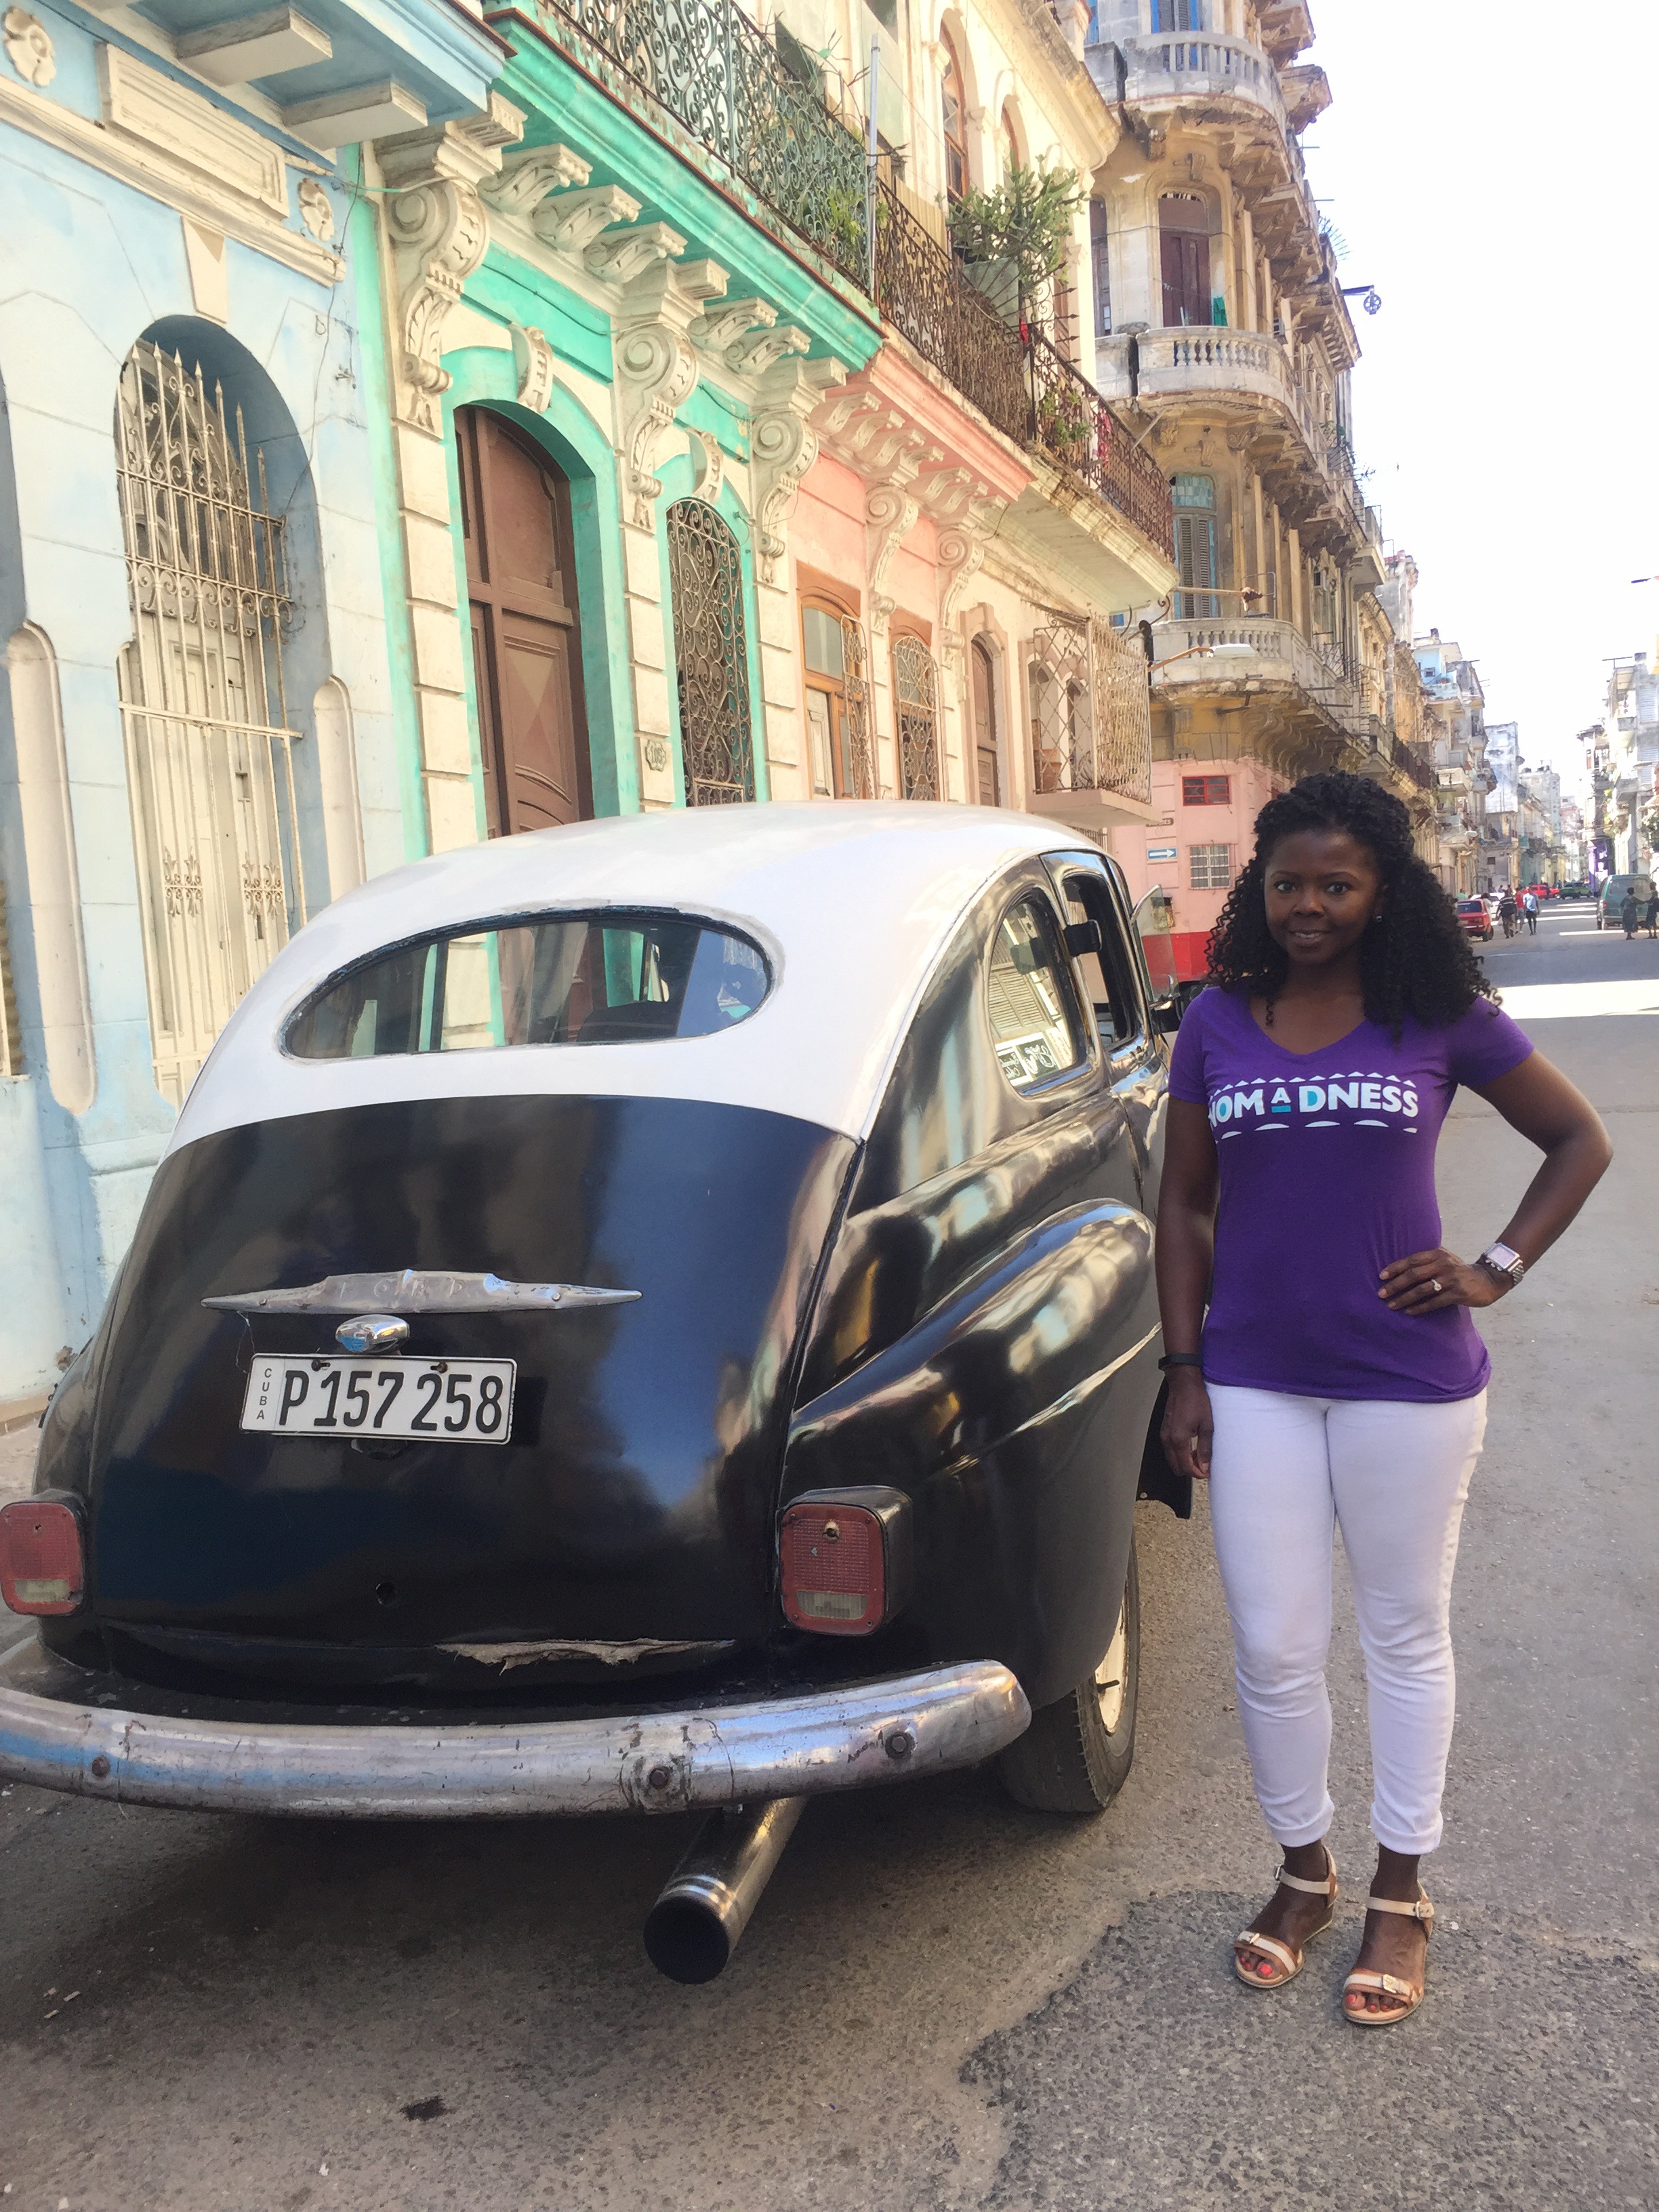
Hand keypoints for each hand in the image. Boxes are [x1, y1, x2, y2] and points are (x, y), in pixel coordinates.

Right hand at [1160, 1367, 1212, 1480]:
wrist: (1184, 1384)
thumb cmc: (1195, 1399)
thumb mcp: (1207, 1425)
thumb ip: (1205, 1448)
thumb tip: (1205, 1465)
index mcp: (1178, 1439)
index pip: (1186, 1467)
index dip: (1198, 1473)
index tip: (1207, 1472)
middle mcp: (1168, 1439)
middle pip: (1176, 1467)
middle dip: (1190, 1469)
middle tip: (1203, 1464)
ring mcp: (1164, 1434)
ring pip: (1172, 1459)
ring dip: (1184, 1461)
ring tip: (1198, 1454)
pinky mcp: (1164, 1430)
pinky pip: (1170, 1449)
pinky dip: (1179, 1453)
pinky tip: (1191, 1446)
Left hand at [1379, 1247, 1507, 1314]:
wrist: (1488, 1280)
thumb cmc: (1459, 1270)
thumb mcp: (1445, 1258)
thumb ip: (1427, 1259)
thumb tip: (1401, 1265)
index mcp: (1438, 1254)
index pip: (1412, 1260)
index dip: (1395, 1268)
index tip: (1381, 1276)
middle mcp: (1443, 1265)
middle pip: (1414, 1275)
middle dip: (1395, 1285)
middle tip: (1381, 1294)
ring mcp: (1451, 1279)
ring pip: (1422, 1290)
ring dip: (1404, 1298)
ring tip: (1391, 1305)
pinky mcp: (1457, 1294)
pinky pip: (1434, 1302)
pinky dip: (1420, 1308)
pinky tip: (1409, 1311)